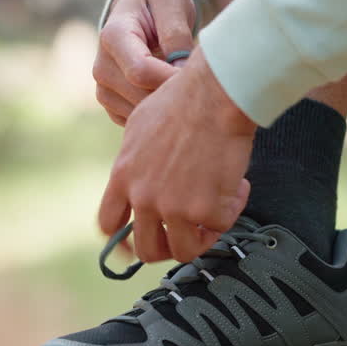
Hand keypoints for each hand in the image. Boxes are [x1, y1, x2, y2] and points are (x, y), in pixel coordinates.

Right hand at [94, 0, 195, 125]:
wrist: (140, 17)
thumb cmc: (159, 7)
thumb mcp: (172, 2)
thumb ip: (176, 32)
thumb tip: (180, 69)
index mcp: (113, 36)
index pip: (141, 72)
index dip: (172, 79)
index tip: (196, 75)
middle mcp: (101, 67)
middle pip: (141, 97)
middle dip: (173, 96)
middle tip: (199, 86)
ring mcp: (104, 91)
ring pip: (141, 115)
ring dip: (168, 108)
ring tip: (186, 90)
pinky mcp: (112, 108)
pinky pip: (139, 122)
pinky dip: (159, 116)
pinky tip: (171, 98)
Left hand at [99, 49, 256, 263]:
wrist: (213, 94)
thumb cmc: (182, 99)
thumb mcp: (138, 128)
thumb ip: (135, 163)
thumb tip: (139, 177)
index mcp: (123, 176)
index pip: (109, 224)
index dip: (122, 242)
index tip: (134, 246)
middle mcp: (144, 197)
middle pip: (147, 249)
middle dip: (168, 247)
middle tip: (186, 234)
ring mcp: (174, 208)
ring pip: (184, 251)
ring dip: (203, 237)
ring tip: (216, 212)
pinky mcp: (206, 211)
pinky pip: (220, 226)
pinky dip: (232, 209)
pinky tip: (237, 185)